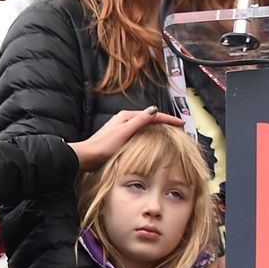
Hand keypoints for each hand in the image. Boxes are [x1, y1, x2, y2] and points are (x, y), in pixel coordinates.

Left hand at [69, 106, 184, 170]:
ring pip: (146, 125)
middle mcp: (125, 119)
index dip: (169, 119)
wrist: (87, 157)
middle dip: (165, 122)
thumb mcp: (124, 132)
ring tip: (170, 133)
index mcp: (127, 116)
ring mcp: (123, 128)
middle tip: (179, 128)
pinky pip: (141, 132)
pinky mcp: (121, 137)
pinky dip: (151, 133)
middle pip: (150, 118)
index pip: (153, 115)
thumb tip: (154, 109)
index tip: (182, 123)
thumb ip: (139, 121)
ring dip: (159, 127)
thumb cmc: (103, 146)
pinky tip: (153, 140)